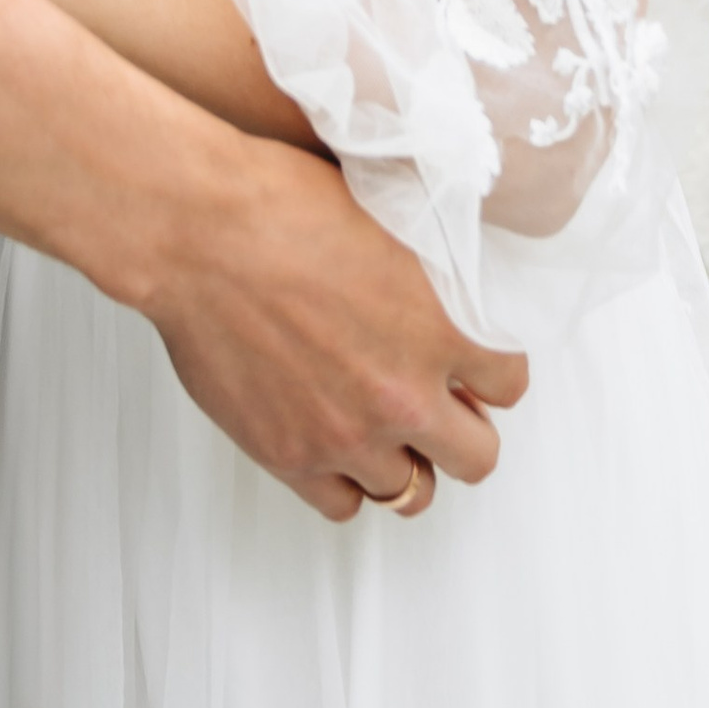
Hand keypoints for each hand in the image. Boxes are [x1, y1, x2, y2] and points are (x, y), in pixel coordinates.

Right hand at [145, 131, 525, 523]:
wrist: (199, 230)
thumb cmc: (282, 202)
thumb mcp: (388, 215)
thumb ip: (432, 271)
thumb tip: (450, 279)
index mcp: (441, 330)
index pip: (509, 384)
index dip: (492, 372)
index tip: (473, 363)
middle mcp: (403, 394)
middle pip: (476, 457)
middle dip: (465, 429)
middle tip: (441, 404)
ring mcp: (346, 434)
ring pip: (412, 492)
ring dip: (407, 460)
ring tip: (387, 430)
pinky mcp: (289, 456)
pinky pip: (343, 505)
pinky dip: (347, 481)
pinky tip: (336, 444)